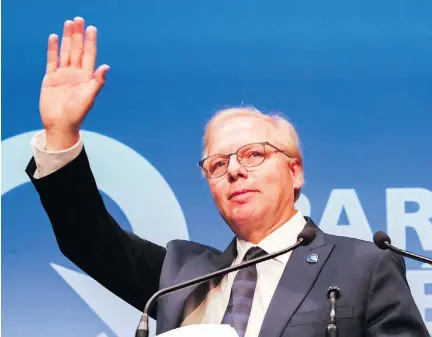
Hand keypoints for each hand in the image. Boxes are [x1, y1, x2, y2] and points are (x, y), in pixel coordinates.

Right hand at [40, 17, 109, 149]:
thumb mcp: (89, 97)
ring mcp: (63, 75)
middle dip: (78, 35)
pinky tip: (54, 37)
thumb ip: (97, 81)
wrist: (60, 124)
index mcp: (87, 77)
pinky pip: (52, 60)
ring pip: (65, 52)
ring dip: (66, 38)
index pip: (89, 55)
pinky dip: (53, 49)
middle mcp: (76, 74)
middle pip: (77, 50)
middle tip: (79, 19)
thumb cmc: (77, 113)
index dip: (90, 42)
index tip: (91, 28)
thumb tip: (106, 66)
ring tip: (68, 23)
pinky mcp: (51, 78)